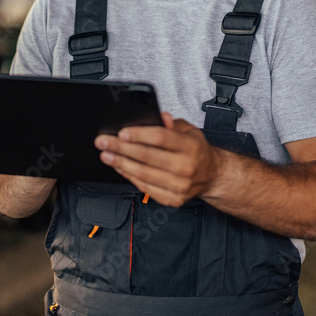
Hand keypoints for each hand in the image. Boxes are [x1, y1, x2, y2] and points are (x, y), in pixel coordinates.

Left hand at [94, 112, 223, 206]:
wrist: (212, 176)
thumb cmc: (197, 150)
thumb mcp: (189, 130)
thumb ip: (172, 124)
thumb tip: (159, 116)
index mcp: (190, 146)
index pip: (160, 138)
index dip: (138, 135)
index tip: (121, 132)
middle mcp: (185, 166)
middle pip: (147, 156)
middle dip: (121, 148)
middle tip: (103, 142)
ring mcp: (179, 185)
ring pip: (143, 174)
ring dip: (121, 164)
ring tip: (106, 155)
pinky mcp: (173, 199)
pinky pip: (145, 188)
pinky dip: (130, 177)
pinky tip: (120, 168)